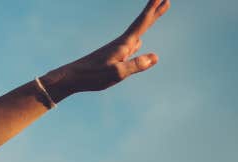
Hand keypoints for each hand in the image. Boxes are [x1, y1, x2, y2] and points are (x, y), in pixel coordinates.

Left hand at [43, 0, 167, 100]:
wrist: (71, 77)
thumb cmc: (92, 76)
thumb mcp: (116, 73)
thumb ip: (136, 65)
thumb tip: (155, 57)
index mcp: (123, 44)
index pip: (142, 23)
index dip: (153, 10)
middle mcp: (121, 44)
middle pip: (141, 25)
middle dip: (154, 12)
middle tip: (166, 0)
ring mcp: (117, 50)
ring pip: (137, 35)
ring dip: (146, 24)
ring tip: (155, 14)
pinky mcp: (112, 57)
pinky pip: (130, 47)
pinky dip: (138, 41)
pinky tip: (138, 43)